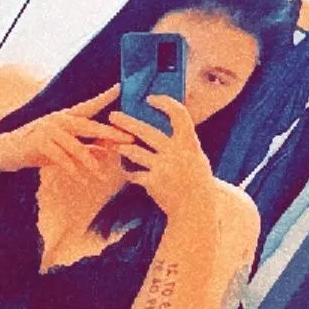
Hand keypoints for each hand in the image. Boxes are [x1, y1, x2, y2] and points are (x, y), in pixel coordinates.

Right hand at [0, 85, 132, 175]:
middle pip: (89, 125)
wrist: (9, 150)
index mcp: (65, 116)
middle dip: (110, 133)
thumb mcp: (63, 144)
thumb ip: (83, 144)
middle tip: (129, 139)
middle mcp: (59, 119)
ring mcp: (48, 130)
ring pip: (76, 147)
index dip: (104, 97)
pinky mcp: (40, 143)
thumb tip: (108, 150)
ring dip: (90, 163)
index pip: (88, 105)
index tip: (120, 88)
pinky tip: (82, 179)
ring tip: (101, 175)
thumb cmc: (40, 147)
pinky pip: (61, 158)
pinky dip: (72, 170)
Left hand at [107, 95, 217, 215]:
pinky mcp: (153, 183)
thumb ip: (183, 142)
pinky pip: (134, 174)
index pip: (179, 115)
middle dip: (127, 122)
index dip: (165, 103)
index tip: (151, 99)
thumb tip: (173, 120)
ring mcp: (164, 168)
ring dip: (121, 147)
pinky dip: (128, 172)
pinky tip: (124, 171)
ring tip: (112, 144)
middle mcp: (177, 153)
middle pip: (147, 132)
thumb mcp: (196, 157)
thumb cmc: (196, 181)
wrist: (195, 209)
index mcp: (190, 144)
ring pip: (135, 151)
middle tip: (112, 116)